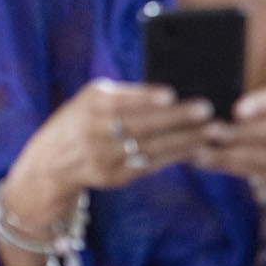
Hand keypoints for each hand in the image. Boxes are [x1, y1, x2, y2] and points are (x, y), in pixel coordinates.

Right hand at [3, 79, 212, 220]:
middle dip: (175, 119)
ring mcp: (103, 159)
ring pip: (149, 148)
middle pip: (138, 127)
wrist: (52, 161)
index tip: (169, 94)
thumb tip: (176, 88)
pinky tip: (199, 146)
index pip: (116, 102)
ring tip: (213, 129)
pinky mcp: (114, 178)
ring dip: (185, 139)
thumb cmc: (85, 117)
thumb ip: (126, 94)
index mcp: (88, 106)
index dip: (142, 99)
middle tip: (206, 109)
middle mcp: (92, 133)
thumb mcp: (93, 99)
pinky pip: (150, 165)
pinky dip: (176, 155)